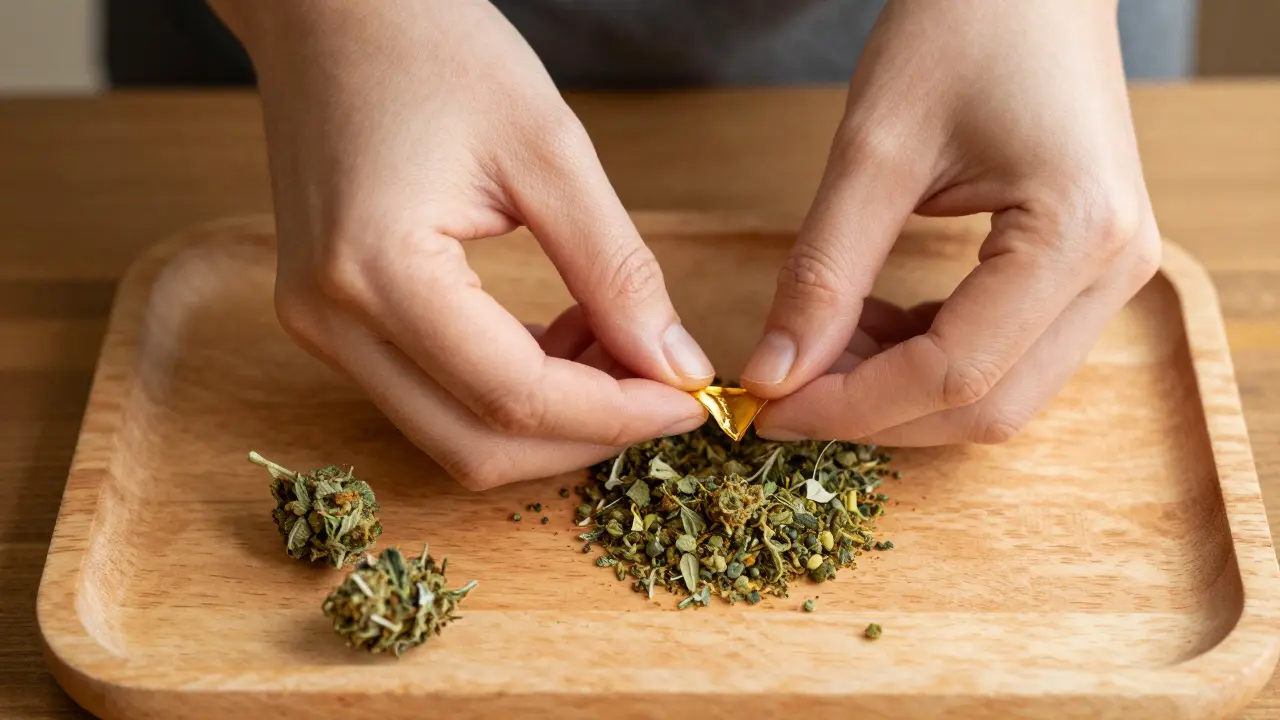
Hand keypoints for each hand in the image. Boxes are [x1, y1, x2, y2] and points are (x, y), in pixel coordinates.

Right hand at [211, 0, 710, 487]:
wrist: (328, 10)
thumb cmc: (432, 46)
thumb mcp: (548, 149)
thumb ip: (615, 269)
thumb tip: (674, 364)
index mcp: (375, 270)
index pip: (513, 397)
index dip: (615, 416)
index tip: (691, 400)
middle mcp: (331, 320)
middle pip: (476, 447)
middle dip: (585, 435)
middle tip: (662, 387)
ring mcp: (321, 328)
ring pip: (454, 435)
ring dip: (551, 416)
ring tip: (617, 343)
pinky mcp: (332, 321)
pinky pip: (433, 395)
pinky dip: (511, 391)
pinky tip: (565, 336)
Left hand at [741, 0, 1161, 444]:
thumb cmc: (963, 24)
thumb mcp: (875, 149)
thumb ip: (822, 272)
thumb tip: (774, 374)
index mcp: (1077, 234)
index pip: (954, 374)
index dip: (850, 408)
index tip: (768, 409)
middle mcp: (1115, 269)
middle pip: (989, 405)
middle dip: (877, 413)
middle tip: (788, 390)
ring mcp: (1111, 271)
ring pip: (1001, 389)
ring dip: (901, 389)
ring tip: (823, 342)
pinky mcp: (1086, 266)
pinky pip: (1007, 350)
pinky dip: (928, 355)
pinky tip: (869, 322)